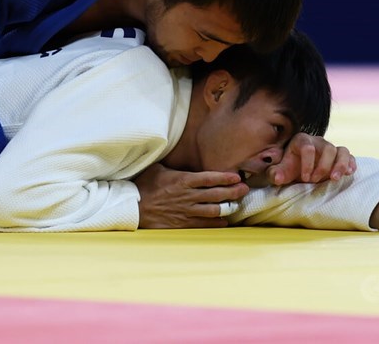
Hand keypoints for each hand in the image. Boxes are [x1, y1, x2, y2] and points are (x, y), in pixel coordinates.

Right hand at [133, 163, 249, 227]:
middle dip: (233, 191)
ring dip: (228, 207)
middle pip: (216, 194)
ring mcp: (186, 211)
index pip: (209, 178)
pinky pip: (204, 224)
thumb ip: (173, 164)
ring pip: (213, 209)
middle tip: (244, 189)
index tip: (236, 177)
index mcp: (183, 180)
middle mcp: (188, 196)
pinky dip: (216, 223)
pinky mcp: (183, 224)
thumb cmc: (144, 186)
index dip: (225, 177)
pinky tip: (224, 221)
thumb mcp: (158, 168)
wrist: (133, 208)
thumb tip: (178, 153)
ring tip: (238, 204)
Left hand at [265, 133, 356, 184]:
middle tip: (315, 181)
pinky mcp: (340, 157)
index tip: (304, 178)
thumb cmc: (288, 169)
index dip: (307, 164)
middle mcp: (318, 141)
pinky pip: (349, 156)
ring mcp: (330, 148)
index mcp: (302, 140)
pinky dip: (351, 164)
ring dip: (340, 165)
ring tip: (335, 178)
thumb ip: (275, 173)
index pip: (308, 148)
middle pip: (327, 148)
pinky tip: (349, 173)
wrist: (299, 171)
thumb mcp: (280, 172)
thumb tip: (277, 178)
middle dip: (322, 166)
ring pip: (341, 150)